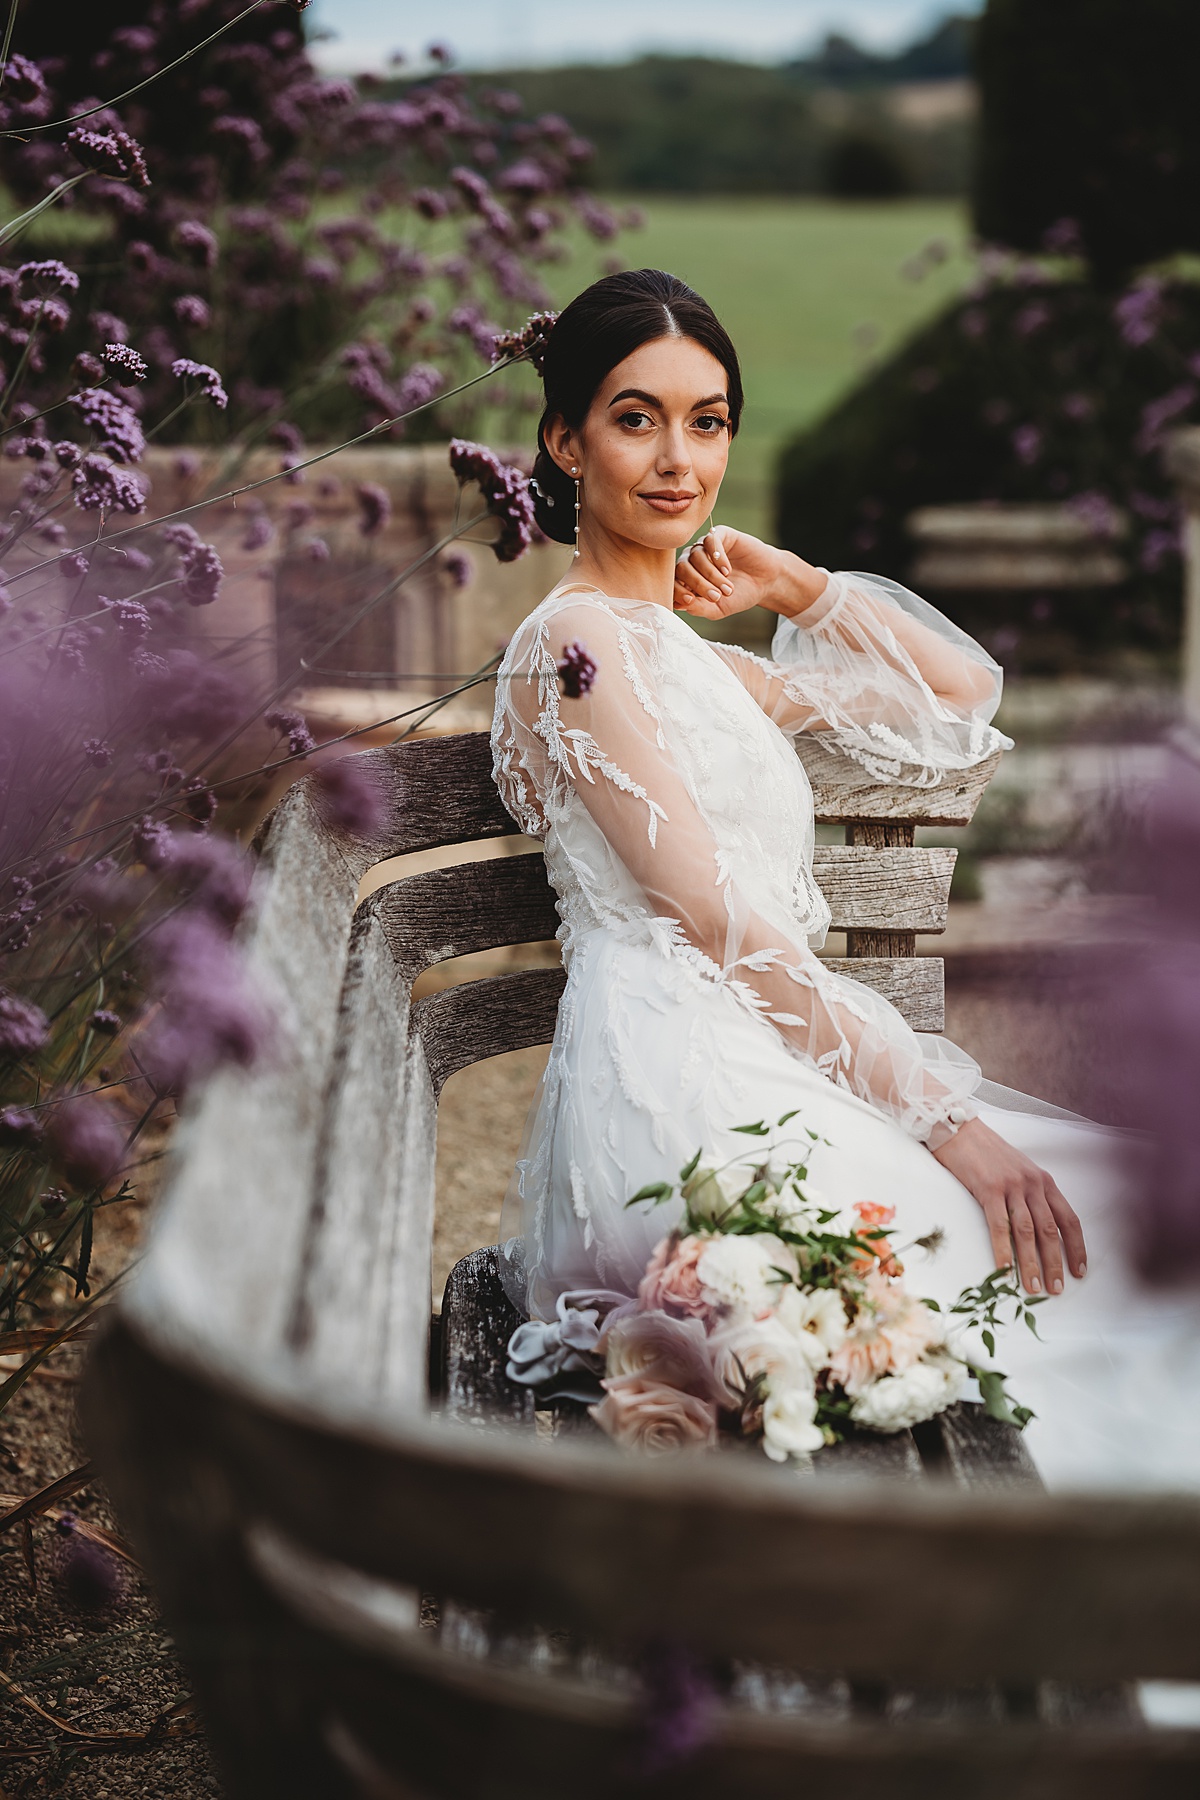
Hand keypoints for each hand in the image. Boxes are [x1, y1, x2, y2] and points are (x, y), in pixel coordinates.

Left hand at [673, 526, 825, 621]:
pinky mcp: (720, 535)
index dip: (677, 591)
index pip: (672, 581)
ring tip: (728, 588)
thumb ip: (699, 608)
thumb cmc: (741, 595)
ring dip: (711, 574)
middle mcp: (693, 560)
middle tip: (716, 596)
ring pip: (696, 555)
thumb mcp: (719, 608)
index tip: (690, 601)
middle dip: (698, 584)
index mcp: (688, 578)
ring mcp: (706, 547)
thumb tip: (680, 605)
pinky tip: (727, 570)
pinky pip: (709, 540)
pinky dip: (717, 556)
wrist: (766, 581)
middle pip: (682, 567)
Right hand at [931, 1117, 1086, 1294]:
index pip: (1068, 1219)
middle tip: (1056, 1289)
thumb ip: (1029, 1195)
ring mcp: (1011, 1186)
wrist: (957, 1127)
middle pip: (1050, 1230)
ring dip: (1032, 1263)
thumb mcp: (1017, 1170)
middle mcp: (1032, 1184)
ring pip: (1027, 1232)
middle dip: (1056, 1263)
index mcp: (1043, 1181)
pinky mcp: (988, 1188)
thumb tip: (1035, 1230)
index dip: (1076, 1247)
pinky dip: (1004, 1251)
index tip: (1079, 1271)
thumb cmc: (985, 1152)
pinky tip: (1005, 1270)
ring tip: (1034, 1288)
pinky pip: (999, 1226)